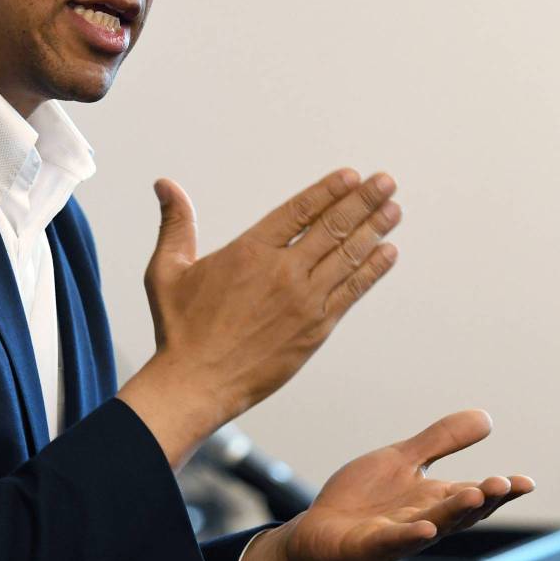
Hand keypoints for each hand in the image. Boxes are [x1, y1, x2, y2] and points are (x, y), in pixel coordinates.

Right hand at [118, 169, 401, 465]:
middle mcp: (283, 272)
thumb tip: (166, 184)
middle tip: (386, 183)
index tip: (351, 177)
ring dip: (374, 230)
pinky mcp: (316, 329)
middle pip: (333, 227)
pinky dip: (372, 270)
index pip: (300, 210)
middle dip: (364, 202)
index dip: (329, 190)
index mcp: (250, 251)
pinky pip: (351, 291)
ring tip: (394, 209)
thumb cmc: (180, 329)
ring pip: (348, 256)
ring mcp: (304, 301)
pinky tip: (388, 253)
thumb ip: (176, 223)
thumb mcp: (167, 270)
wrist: (196, 383)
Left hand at [233, 411, 533, 560]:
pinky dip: (407, 536)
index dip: (501, 491)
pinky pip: (390, 542)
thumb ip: (441, 441)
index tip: (526, 482)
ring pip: (432, 525)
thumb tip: (487, 417)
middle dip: (483, 498)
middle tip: (504, 483)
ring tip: (475, 493)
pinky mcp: (368, 547)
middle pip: (460, 511)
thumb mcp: (404, 460)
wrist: (319, 530)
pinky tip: (423, 528)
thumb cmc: (365, 498)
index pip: (476, 495)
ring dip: (453, 513)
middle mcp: (424, 521)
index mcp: (435, 500)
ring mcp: (397, 536)